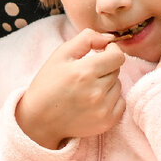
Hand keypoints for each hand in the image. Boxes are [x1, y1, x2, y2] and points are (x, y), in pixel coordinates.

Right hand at [15, 28, 125, 149]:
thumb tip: (109, 38)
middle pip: (117, 70)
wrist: (39, 119)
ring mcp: (102, 109)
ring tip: (88, 88)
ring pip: (118, 86)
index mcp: (85, 72)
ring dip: (108, 84)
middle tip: (87, 74)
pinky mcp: (106, 123)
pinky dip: (112, 100)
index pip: (118, 56)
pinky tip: (95, 101)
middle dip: (105, 68)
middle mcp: (96, 92)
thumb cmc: (48, 83)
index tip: (102, 53)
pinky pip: (121, 103)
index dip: (111, 51)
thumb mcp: (61, 54)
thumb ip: (87, 39)